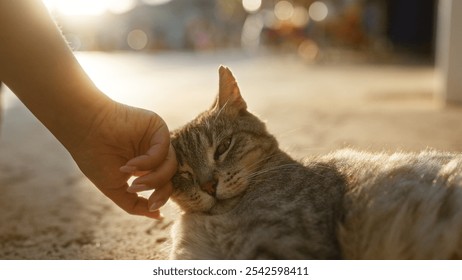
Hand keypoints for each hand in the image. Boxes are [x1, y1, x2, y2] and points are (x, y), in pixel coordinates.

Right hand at [69, 101, 176, 218]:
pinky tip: (130, 166)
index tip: (152, 206)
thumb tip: (157, 215)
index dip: (161, 197)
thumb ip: (135, 204)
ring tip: (134, 183)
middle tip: (142, 195)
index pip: (164, 184)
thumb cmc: (94, 157)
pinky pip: (164, 150)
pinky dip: (150, 163)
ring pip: (170, 166)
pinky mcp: (157, 127)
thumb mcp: (115, 187)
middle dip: (161, 191)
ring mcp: (156, 139)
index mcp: (144, 165)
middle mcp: (153, 152)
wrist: (84, 131)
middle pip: (171, 176)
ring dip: (154, 179)